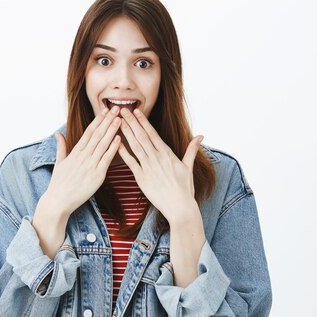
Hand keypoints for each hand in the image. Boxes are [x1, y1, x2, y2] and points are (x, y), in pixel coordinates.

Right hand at [45, 105, 121, 214]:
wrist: (58, 201)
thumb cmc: (59, 184)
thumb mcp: (59, 163)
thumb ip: (61, 147)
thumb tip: (58, 134)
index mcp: (75, 152)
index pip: (88, 132)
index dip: (98, 120)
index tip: (105, 110)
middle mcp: (82, 156)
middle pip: (97, 135)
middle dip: (107, 121)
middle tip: (116, 109)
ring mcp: (90, 165)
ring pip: (103, 144)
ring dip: (112, 131)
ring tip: (120, 119)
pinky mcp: (96, 176)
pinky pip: (106, 159)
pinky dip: (113, 149)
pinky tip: (119, 139)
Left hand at [117, 107, 203, 224]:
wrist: (180, 207)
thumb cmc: (184, 188)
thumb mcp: (188, 166)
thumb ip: (191, 149)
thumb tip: (201, 136)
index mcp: (168, 154)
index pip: (153, 133)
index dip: (143, 121)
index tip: (135, 111)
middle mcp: (157, 158)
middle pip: (142, 136)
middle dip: (131, 122)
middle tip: (121, 110)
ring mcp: (149, 168)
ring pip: (135, 147)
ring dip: (126, 133)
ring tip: (117, 122)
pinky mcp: (142, 179)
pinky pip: (131, 163)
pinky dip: (124, 153)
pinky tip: (116, 143)